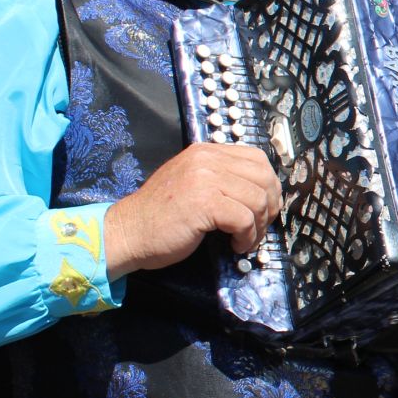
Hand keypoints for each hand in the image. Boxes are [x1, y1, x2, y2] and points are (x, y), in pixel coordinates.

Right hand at [104, 143, 282, 277]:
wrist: (127, 232)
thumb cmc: (160, 217)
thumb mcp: (192, 183)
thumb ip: (221, 179)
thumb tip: (260, 192)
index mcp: (206, 152)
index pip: (257, 158)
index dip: (268, 185)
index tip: (264, 208)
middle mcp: (207, 159)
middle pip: (263, 178)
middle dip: (269, 207)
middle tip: (259, 227)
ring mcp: (205, 179)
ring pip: (257, 200)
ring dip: (257, 227)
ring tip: (244, 240)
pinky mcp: (204, 203)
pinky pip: (244, 219)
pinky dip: (246, 237)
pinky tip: (235, 245)